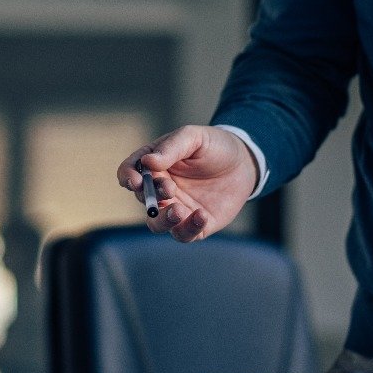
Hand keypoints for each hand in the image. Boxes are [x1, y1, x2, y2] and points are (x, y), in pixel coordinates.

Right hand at [117, 125, 259, 243]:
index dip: (128, 177)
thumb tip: (147, 162)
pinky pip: (183, 234)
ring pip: (156, 224)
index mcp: (154, 165)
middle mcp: (160, 190)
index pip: (129, 172)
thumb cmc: (215, 146)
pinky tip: (202, 216)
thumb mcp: (194, 137)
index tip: (136, 180)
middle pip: (142, 199)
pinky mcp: (195, 225)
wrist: (244, 163)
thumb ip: (171, 148)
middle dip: (152, 197)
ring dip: (163, 221)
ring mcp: (176, 208)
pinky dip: (189, 228)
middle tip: (170, 188)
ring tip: (179, 211)